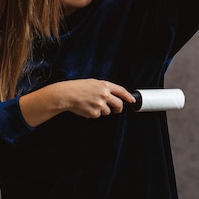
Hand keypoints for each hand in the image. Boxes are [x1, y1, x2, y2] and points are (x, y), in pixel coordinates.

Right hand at [19, 79, 135, 126]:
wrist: (66, 95)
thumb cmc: (78, 87)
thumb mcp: (93, 83)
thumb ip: (104, 88)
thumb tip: (112, 95)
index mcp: (104, 85)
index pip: (121, 91)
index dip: (128, 96)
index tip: (132, 100)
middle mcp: (104, 95)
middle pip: (119, 104)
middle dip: (119, 109)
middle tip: (116, 110)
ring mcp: (100, 104)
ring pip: (107, 112)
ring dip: (102, 110)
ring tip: (91, 104)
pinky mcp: (94, 113)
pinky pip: (98, 115)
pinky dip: (93, 113)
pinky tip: (86, 107)